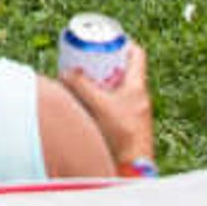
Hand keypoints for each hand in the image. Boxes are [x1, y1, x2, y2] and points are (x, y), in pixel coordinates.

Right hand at [66, 42, 157, 167]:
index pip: (137, 54)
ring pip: (119, 89)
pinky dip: (103, 101)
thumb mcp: (98, 104)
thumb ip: (81, 86)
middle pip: (125, 70)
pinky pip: (116, 105)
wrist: (133, 166)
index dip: (122, 42)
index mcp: (138, 86)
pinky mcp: (128, 127)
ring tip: (84, 82)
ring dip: (103, 83)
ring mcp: (135, 113)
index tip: (105, 39)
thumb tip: (66, 72)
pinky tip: (88, 106)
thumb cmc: (122, 135)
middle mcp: (140, 97)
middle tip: (88, 61)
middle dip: (105, 63)